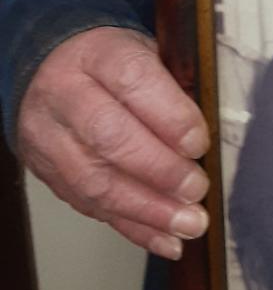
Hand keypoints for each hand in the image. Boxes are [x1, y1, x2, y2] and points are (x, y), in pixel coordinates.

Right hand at [17, 27, 209, 259]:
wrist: (49, 69)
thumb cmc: (110, 62)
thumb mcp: (144, 50)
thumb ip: (173, 85)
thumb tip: (208, 133)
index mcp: (98, 54)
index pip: (133, 80)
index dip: (170, 115)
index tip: (199, 143)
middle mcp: (66, 94)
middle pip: (109, 136)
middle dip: (160, 170)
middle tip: (197, 188)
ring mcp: (50, 137)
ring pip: (95, 181)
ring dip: (148, 209)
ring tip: (189, 223)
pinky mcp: (47, 173)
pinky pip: (90, 206)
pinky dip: (132, 227)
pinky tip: (166, 239)